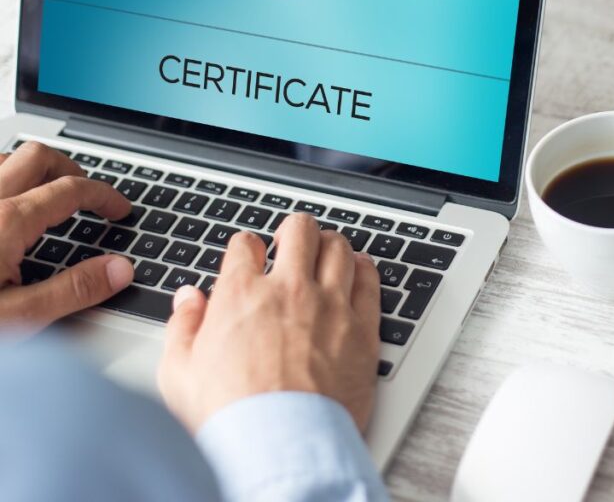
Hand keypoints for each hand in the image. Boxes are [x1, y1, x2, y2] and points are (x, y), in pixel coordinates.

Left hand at [0, 142, 133, 327]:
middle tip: (87, 195)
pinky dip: (3, 179)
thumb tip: (120, 270)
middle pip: (38, 157)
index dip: (104, 196)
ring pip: (4, 159)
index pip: (71, 190)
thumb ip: (72, 291)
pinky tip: (6, 205)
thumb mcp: (18, 319)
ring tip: (46, 193)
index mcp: (7, 222)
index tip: (119, 210)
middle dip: (70, 170)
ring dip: (30, 170)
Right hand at [158, 213, 381, 433]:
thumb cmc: (230, 417)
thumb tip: (188, 300)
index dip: (246, 247)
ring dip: (331, 244)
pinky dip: (365, 270)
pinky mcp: (362, 329)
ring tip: (326, 251)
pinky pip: (370, 282)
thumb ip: (183, 327)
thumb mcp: (179, 374)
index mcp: (242, 295)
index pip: (245, 245)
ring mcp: (330, 306)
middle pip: (300, 231)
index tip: (249, 255)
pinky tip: (360, 270)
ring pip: (339, 249)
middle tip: (293, 240)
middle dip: (294, 230)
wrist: (279, 446)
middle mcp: (289, 290)